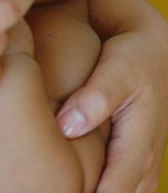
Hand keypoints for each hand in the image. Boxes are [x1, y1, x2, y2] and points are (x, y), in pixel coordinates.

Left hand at [57, 0, 167, 192]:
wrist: (153, 43)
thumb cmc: (134, 53)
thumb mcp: (120, 69)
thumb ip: (95, 97)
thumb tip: (67, 128)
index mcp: (140, 139)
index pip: (119, 183)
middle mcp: (145, 154)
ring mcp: (142, 155)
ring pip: (130, 191)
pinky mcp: (132, 150)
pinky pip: (125, 182)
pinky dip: (110, 189)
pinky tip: (83, 190)